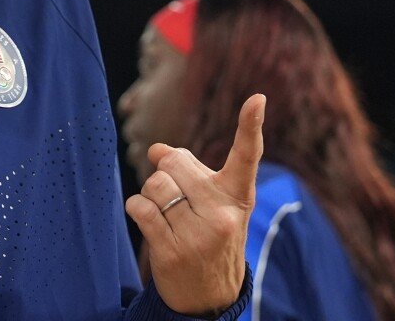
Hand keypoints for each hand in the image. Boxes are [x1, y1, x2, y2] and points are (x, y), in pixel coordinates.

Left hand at [124, 94, 265, 315]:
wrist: (209, 295)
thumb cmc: (207, 234)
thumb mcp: (210, 202)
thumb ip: (187, 169)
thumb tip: (156, 148)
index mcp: (237, 196)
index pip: (246, 156)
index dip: (250, 126)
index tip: (257, 99)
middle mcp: (223, 213)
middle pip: (174, 164)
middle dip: (165, 172)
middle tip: (175, 194)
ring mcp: (199, 234)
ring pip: (155, 186)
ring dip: (151, 194)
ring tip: (166, 213)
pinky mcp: (173, 250)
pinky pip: (140, 208)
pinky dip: (137, 208)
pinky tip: (150, 222)